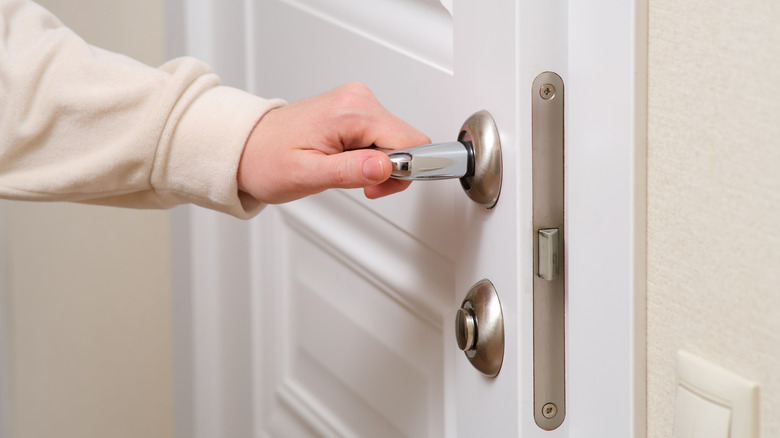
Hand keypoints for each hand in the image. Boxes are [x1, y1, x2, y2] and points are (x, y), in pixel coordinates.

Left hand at [237, 83, 429, 203]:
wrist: (247, 148)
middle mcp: (358, 98)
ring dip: (380, 165)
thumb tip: (386, 167)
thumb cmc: (268, 160)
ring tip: (347, 173)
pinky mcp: (355, 110)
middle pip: (408, 140)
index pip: (409, 141)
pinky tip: (348, 162)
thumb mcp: (307, 175)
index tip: (378, 185)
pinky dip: (372, 156)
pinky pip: (383, 136)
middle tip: (361, 185)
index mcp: (350, 111)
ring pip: (398, 140)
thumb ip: (351, 171)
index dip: (402, 170)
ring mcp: (358, 101)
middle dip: (391, 170)